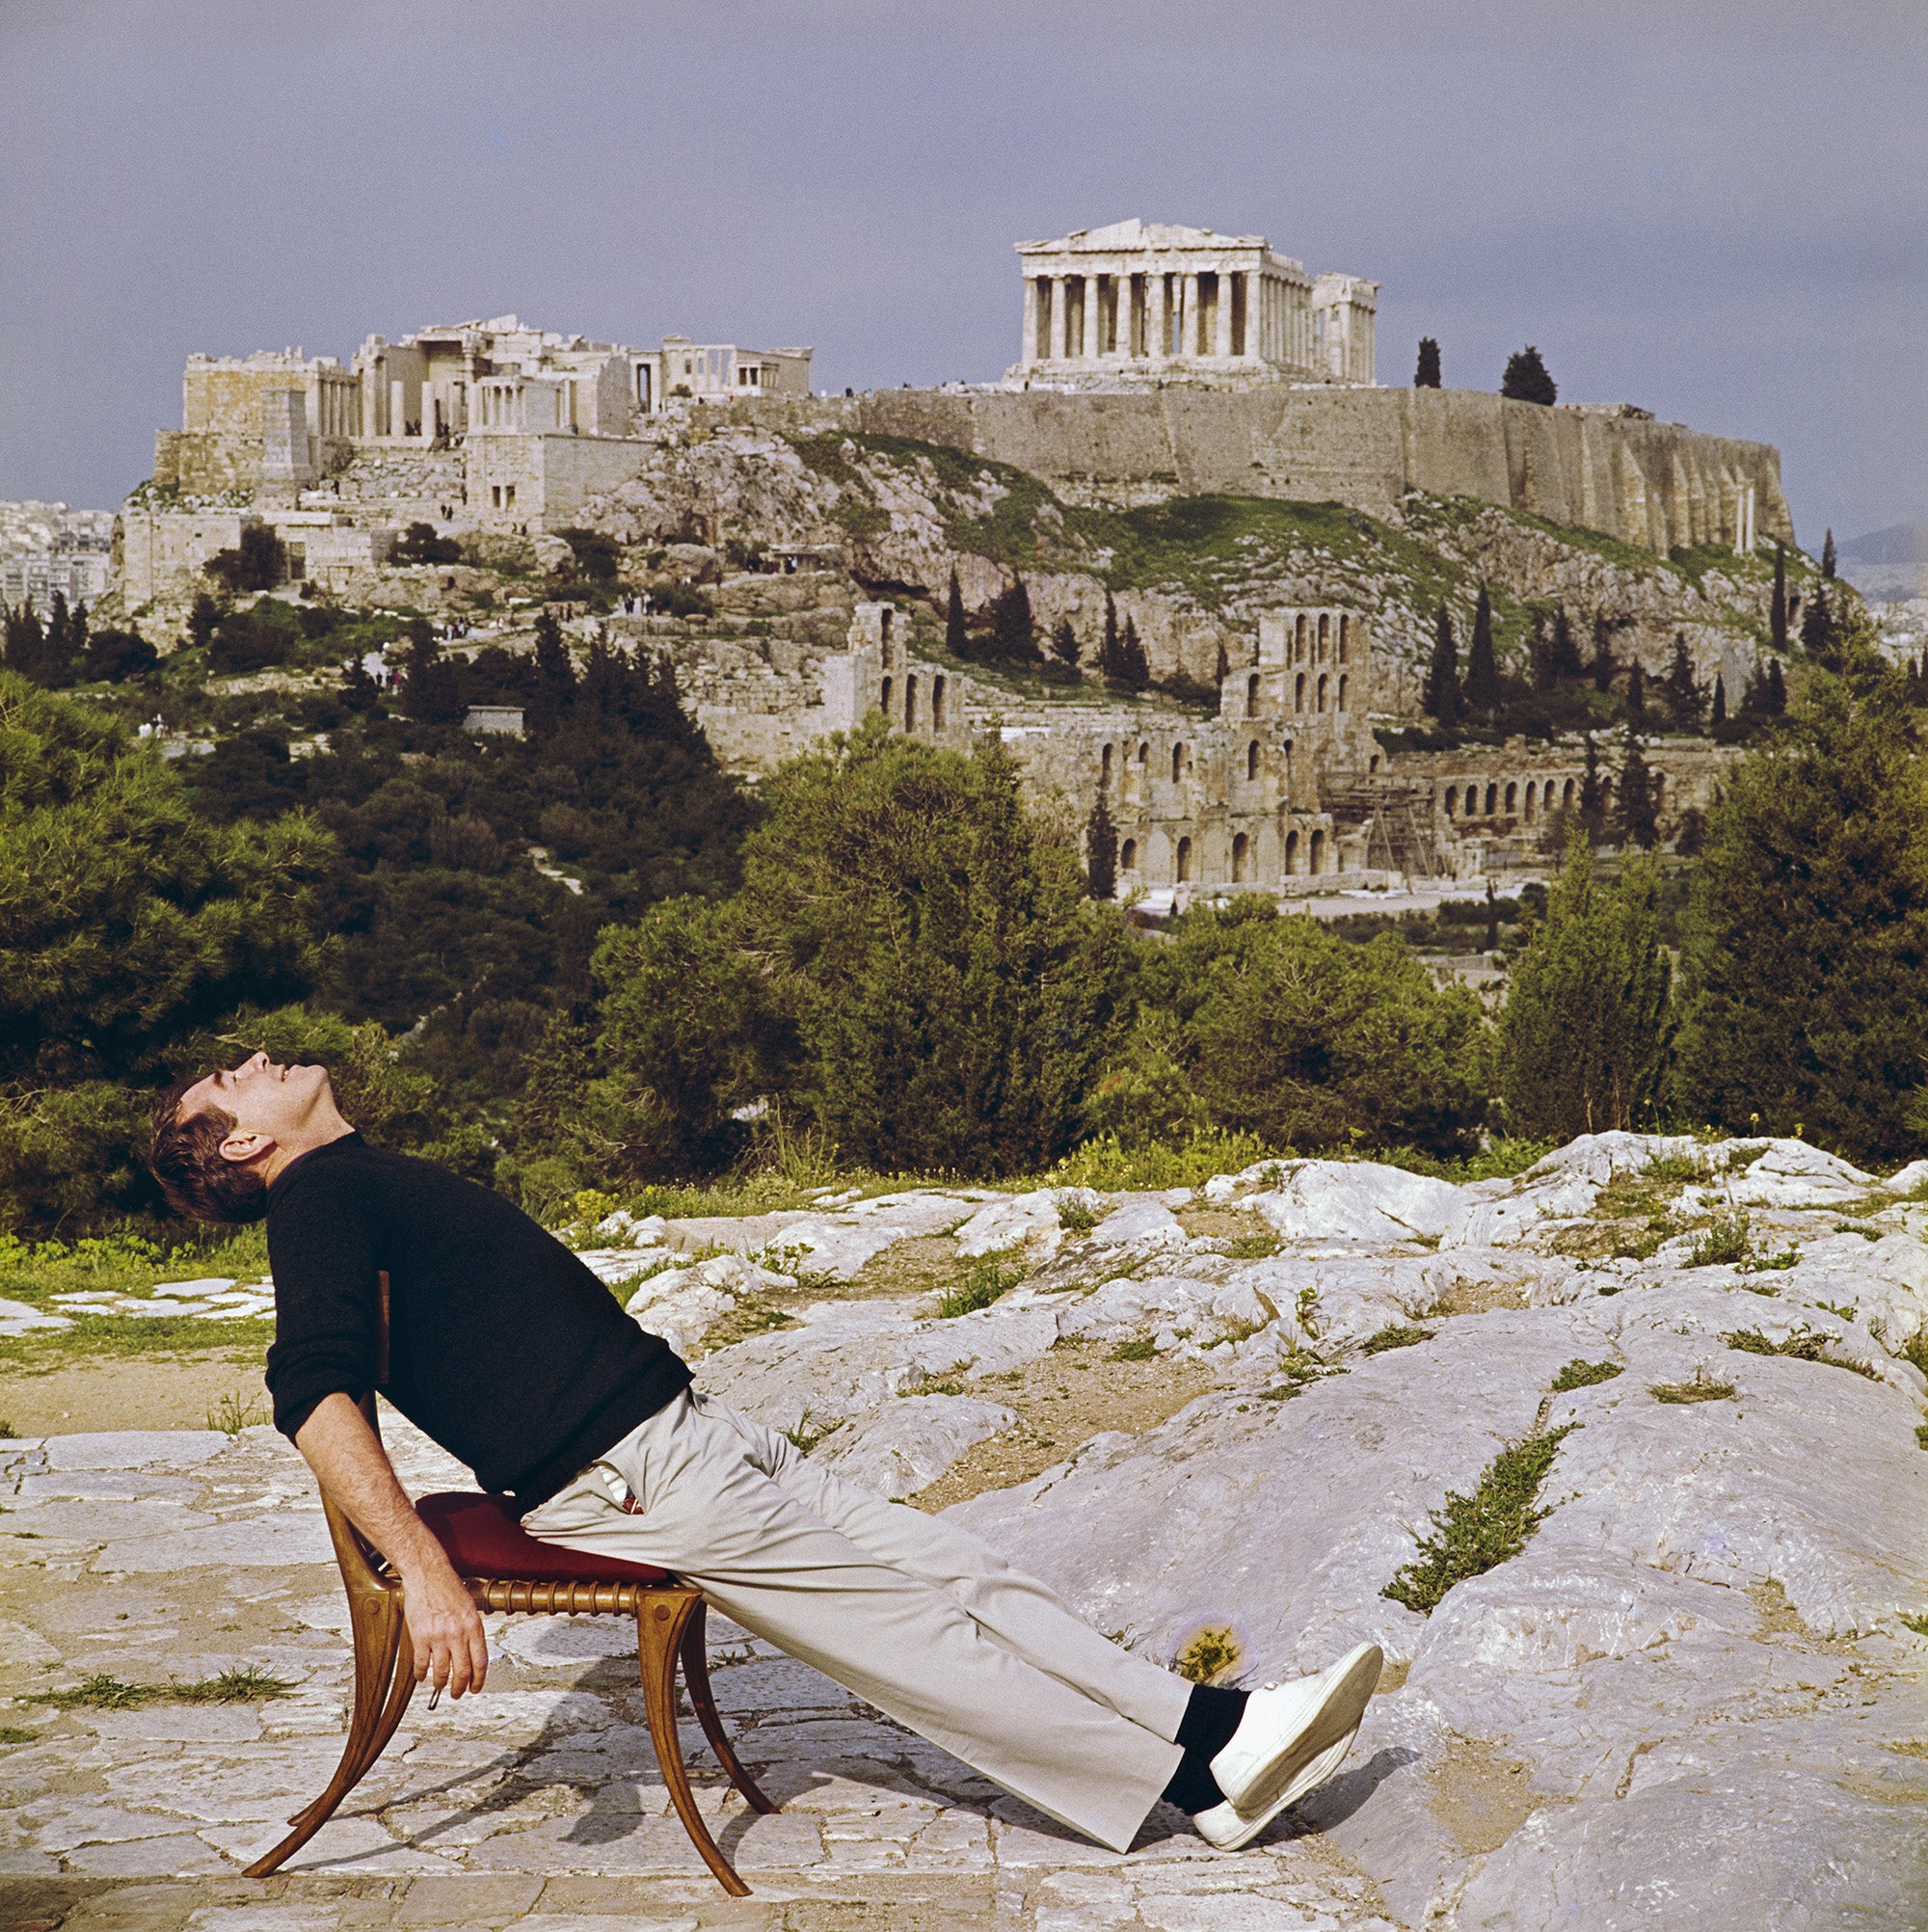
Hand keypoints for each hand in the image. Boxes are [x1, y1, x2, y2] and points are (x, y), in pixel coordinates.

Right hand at [401, 1557, 488, 1699]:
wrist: (428, 1574)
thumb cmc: (448, 1588)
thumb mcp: (469, 1607)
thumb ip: (472, 1630)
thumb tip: (473, 1653)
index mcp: (474, 1626)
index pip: (480, 1662)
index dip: (479, 1680)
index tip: (475, 1688)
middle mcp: (458, 1633)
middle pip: (463, 1671)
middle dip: (460, 1688)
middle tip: (457, 1694)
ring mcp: (439, 1637)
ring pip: (442, 1672)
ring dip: (441, 1683)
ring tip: (439, 1686)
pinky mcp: (420, 1637)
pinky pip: (422, 1665)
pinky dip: (421, 1674)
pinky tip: (421, 1676)